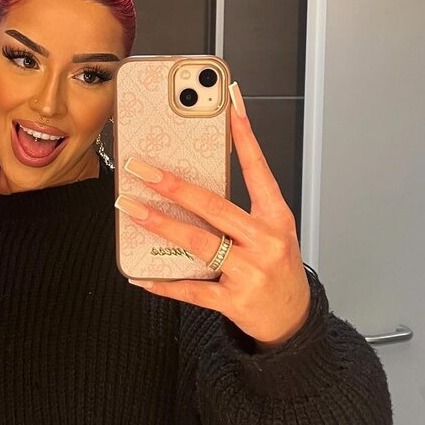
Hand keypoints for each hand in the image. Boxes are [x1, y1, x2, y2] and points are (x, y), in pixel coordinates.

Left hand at [117, 82, 311, 348]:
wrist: (292, 318)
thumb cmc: (278, 268)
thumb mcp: (273, 231)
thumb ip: (243, 207)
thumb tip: (194, 181)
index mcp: (276, 218)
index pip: (258, 169)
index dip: (245, 136)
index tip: (230, 106)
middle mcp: (265, 241)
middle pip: (213, 206)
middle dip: (172, 184)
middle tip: (142, 169)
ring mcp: (249, 271)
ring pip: (198, 242)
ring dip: (159, 223)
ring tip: (132, 208)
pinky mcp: (233, 300)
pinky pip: (191, 289)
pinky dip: (163, 282)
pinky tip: (140, 275)